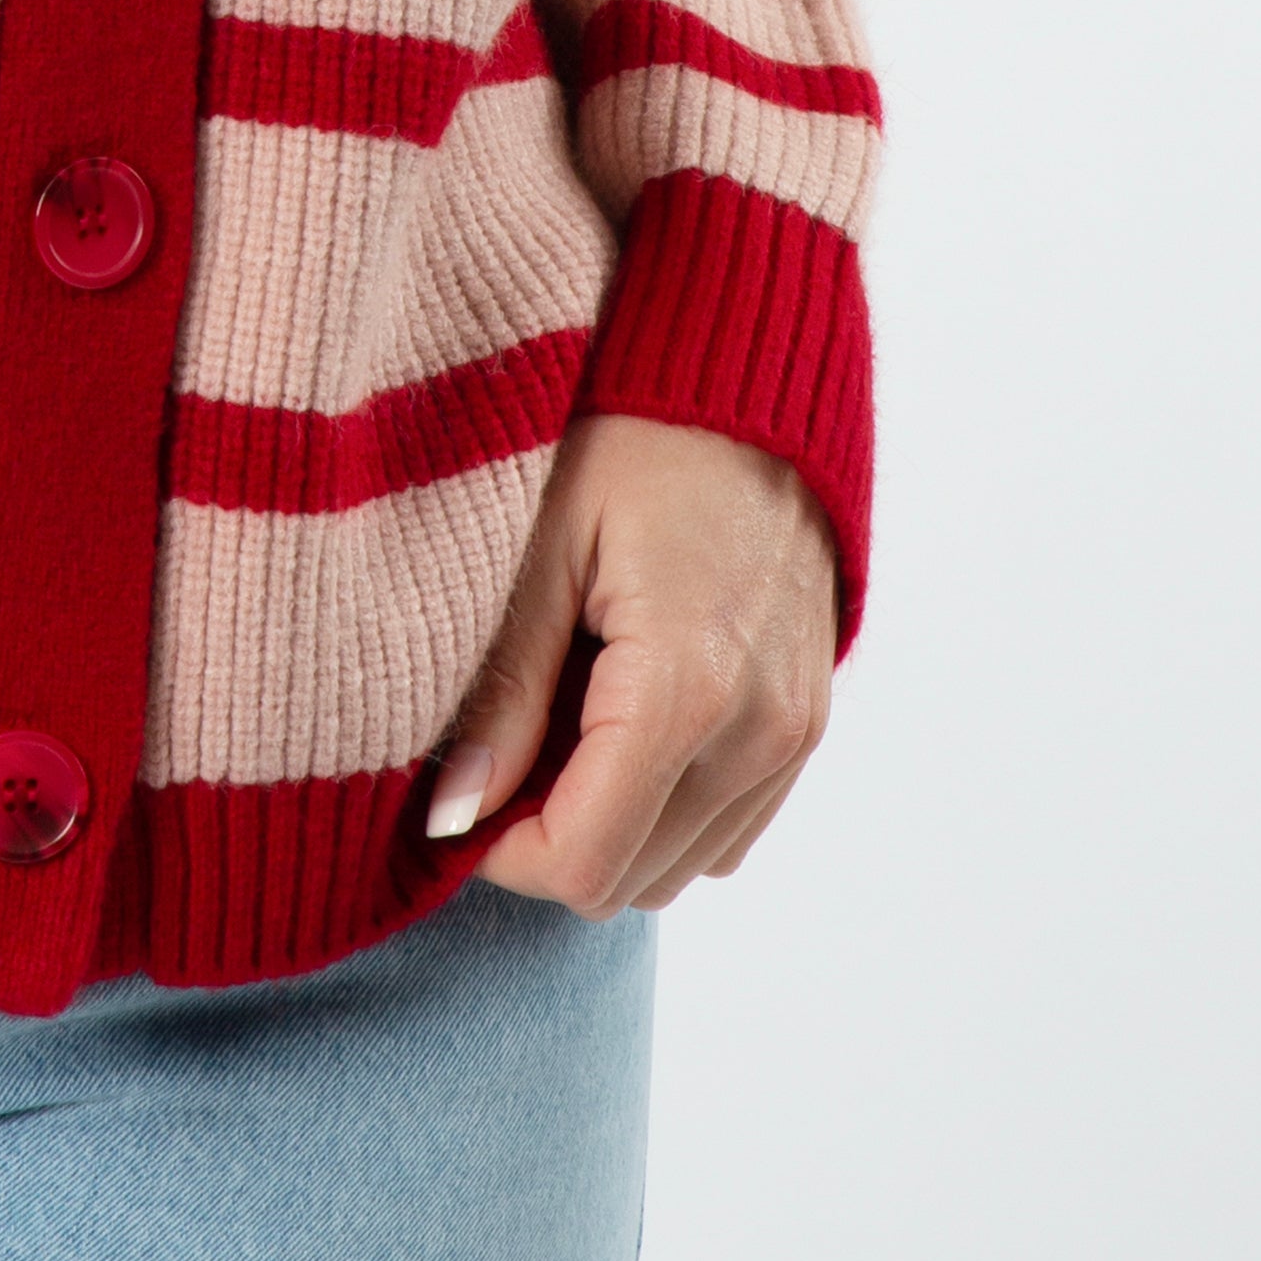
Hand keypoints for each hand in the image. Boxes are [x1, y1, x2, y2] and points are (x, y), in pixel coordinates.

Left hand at [426, 416, 836, 915]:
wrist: (749, 381)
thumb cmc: (632, 440)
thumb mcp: (543, 544)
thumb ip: (501, 690)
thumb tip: (451, 814)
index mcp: (687, 688)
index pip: (586, 863)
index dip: (500, 852)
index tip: (453, 796)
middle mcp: (761, 731)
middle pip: (631, 879)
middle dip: (547, 836)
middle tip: (496, 748)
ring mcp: (796, 733)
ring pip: (681, 866)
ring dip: (607, 826)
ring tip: (555, 722)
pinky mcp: (809, 723)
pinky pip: (728, 827)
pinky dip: (664, 809)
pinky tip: (615, 722)